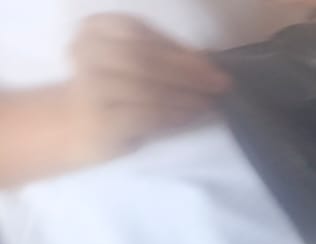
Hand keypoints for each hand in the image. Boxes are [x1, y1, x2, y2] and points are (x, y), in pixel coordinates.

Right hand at [65, 14, 231, 163]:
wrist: (78, 126)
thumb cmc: (116, 90)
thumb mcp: (134, 63)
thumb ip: (163, 56)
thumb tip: (208, 63)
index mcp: (95, 28)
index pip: (138, 31)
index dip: (178, 48)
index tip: (209, 64)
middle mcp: (85, 52)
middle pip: (143, 59)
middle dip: (188, 73)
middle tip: (220, 84)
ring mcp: (88, 87)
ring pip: (146, 88)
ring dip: (186, 96)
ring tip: (210, 102)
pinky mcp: (99, 121)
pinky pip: (145, 116)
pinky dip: (174, 115)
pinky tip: (192, 117)